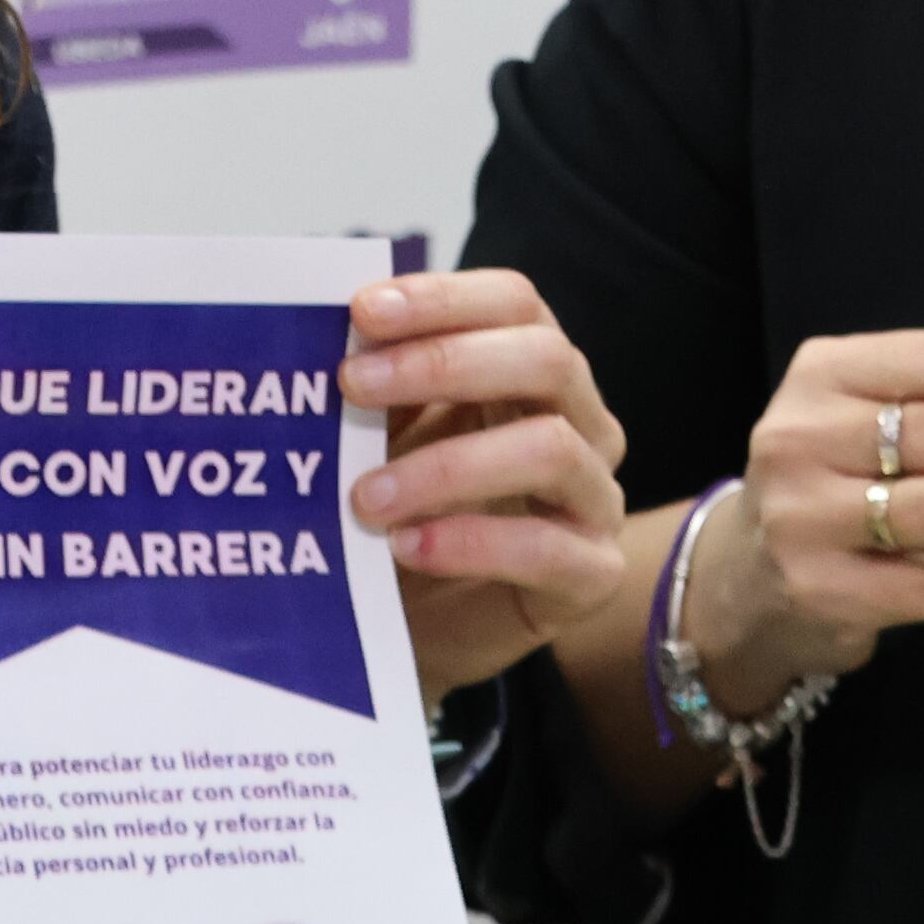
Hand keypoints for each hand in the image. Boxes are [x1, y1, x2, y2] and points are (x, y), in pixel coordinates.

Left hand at [341, 269, 631, 702]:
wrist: (413, 624)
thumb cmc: (402, 512)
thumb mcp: (381, 437)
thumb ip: (375, 385)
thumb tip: (328, 328)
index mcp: (533, 370)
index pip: (516, 302)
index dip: (444, 298)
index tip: (362, 311)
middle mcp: (581, 423)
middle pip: (547, 359)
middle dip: (443, 363)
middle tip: (352, 384)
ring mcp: (595, 499)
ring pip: (551, 451)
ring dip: (448, 466)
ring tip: (365, 497)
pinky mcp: (591, 575)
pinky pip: (547, 550)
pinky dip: (471, 543)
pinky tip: (406, 547)